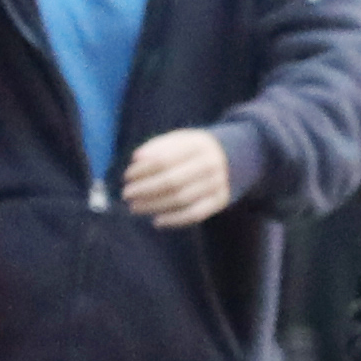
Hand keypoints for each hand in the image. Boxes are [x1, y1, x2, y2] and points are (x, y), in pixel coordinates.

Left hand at [121, 128, 235, 227]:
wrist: (233, 158)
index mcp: (198, 144)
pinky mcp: (220, 200)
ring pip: (181, 199)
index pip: (164, 159)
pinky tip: (157, 221)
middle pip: (172, 180)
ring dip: (154, 205)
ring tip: (135, 207)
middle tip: (127, 194)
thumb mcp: (179, 140)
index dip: (142, 170)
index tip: (127, 176)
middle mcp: (210, 163)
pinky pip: (194, 214)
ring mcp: (217, 183)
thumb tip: (137, 159)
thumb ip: (157, 147)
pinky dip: (174, 220)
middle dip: (145, 189)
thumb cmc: (193, 151)